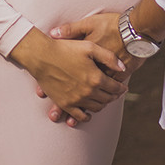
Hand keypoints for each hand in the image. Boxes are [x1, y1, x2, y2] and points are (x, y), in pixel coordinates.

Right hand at [8, 28, 126, 124]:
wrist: (41, 56)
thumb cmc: (64, 48)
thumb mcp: (89, 47)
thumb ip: (108, 57)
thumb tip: (122, 67)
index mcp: (96, 78)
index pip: (115, 87)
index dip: (121, 87)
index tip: (123, 87)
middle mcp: (88, 92)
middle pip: (108, 99)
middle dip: (114, 96)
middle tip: (116, 93)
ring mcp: (77, 100)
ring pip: (96, 108)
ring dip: (103, 104)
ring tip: (104, 99)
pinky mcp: (65, 104)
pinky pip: (80, 116)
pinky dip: (87, 116)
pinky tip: (89, 113)